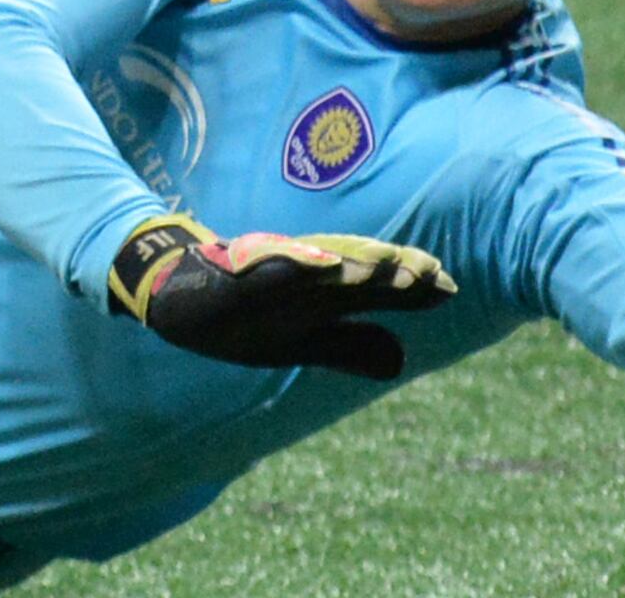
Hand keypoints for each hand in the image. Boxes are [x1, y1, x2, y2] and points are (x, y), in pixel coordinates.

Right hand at [108, 214, 455, 379]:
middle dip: (391, 272)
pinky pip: (272, 271)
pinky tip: (321, 266)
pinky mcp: (240, 280)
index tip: (447, 287)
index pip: (375, 290)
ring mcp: (272, 278)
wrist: (177, 300)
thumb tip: (400, 360)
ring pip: (320, 268)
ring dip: (354, 264)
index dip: (410, 289)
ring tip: (388, 265)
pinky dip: (296, 266)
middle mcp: (304, 281)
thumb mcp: (302, 342)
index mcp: (322, 297)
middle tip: (429, 271)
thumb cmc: (246, 319)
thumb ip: (349, 347)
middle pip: (355, 273)